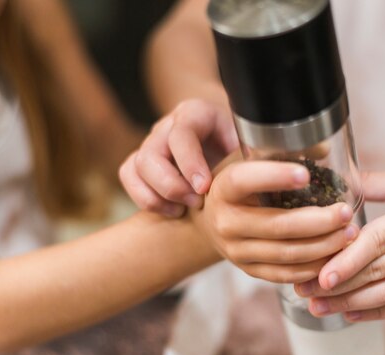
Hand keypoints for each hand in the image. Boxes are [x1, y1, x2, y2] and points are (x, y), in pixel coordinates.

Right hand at [119, 99, 238, 216]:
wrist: (223, 133)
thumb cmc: (238, 136)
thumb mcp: (248, 137)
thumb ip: (250, 151)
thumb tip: (256, 172)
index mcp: (195, 114)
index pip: (181, 135)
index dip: (190, 163)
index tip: (204, 188)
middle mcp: (167, 126)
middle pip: (151, 154)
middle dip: (172, 186)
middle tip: (196, 203)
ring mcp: (151, 143)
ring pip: (135, 167)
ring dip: (157, 196)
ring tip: (182, 211)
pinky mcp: (142, 161)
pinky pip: (128, 177)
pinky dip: (145, 199)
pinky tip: (171, 211)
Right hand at [191, 159, 359, 283]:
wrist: (214, 221)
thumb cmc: (243, 185)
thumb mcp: (253, 161)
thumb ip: (285, 152)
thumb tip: (326, 148)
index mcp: (224, 188)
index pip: (245, 181)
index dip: (275, 176)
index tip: (306, 174)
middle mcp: (226, 222)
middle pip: (277, 225)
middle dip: (318, 221)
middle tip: (345, 212)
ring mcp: (236, 251)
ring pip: (286, 253)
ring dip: (323, 245)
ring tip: (349, 232)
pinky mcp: (250, 270)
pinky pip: (286, 274)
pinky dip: (314, 266)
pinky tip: (335, 254)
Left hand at [294, 169, 384, 319]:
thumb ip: (374, 183)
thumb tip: (335, 184)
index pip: (378, 243)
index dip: (347, 261)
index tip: (320, 275)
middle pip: (376, 273)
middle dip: (336, 285)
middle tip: (303, 290)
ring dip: (350, 305)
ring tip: (318, 308)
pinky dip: (377, 313)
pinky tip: (350, 314)